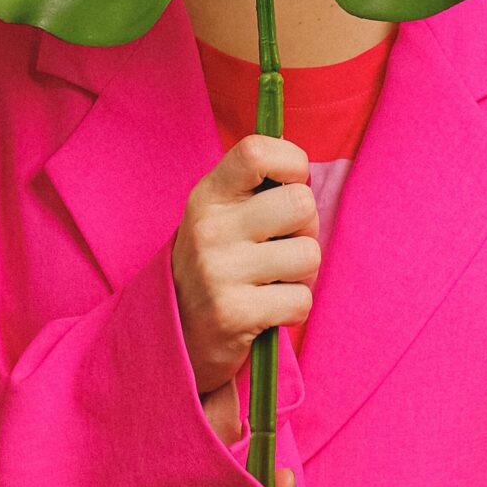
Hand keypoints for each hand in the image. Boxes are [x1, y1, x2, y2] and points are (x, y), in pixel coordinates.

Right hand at [172, 132, 320, 397]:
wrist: (177, 336)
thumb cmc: (218, 265)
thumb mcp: (221, 217)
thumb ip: (258, 190)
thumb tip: (309, 172)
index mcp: (208, 196)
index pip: (257, 151)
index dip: (292, 163)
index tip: (291, 185)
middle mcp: (210, 228)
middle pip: (301, 203)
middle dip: (306, 228)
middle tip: (284, 246)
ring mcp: (219, 271)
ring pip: (309, 255)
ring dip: (302, 274)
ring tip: (273, 281)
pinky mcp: (233, 313)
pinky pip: (301, 300)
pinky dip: (294, 309)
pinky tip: (268, 310)